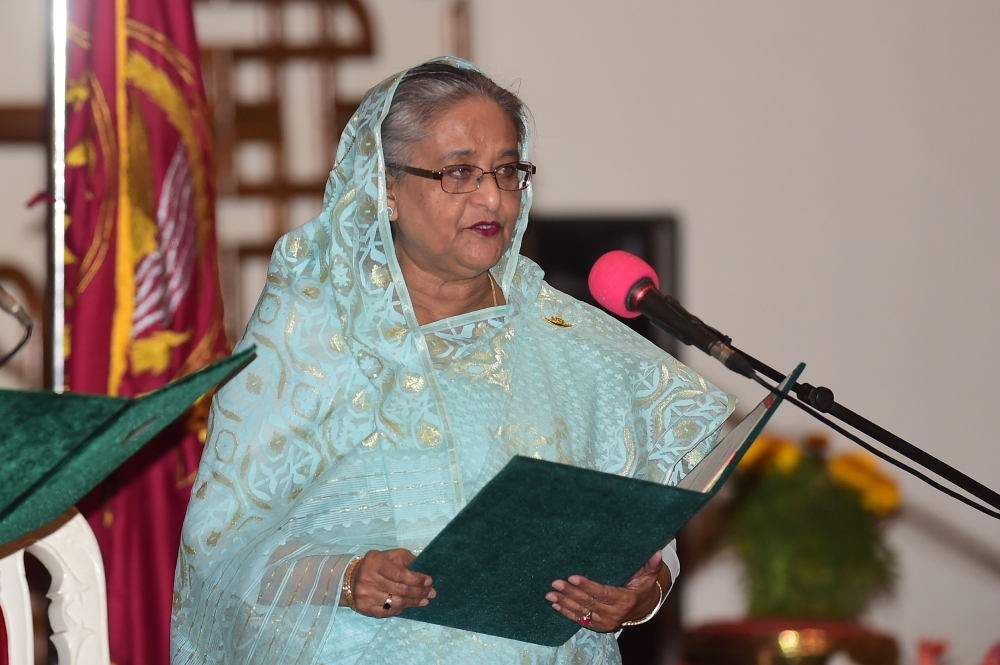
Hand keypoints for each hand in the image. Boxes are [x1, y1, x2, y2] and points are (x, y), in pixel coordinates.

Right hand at [346, 548, 435, 616]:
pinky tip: (407, 606)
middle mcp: (368, 578)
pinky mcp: (364, 608)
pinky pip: (387, 612)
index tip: (429, 581)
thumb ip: (405, 559)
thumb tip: (422, 569)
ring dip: (412, 602)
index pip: (400, 574)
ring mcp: (365, 595)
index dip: (416, 579)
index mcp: (375, 562)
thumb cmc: (376, 565)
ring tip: (424, 601)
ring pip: (395, 602)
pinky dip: (399, 610)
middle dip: (418, 592)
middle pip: (399, 589)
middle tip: (431, 593)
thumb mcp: (389, 555)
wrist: (351, 578)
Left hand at [545, 550, 664, 631]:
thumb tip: (657, 552)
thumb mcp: (649, 576)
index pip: (603, 593)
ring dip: (565, 603)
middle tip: (556, 583)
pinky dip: (567, 613)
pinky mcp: (599, 626)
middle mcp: (614, 614)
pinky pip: (581, 620)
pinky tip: (555, 605)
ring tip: (550, 594)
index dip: (587, 586)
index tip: (573, 577)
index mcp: (624, 600)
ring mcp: (605, 622)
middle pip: (589, 602)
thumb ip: (651, 565)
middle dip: (571, 593)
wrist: (643, 608)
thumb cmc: (642, 587)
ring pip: (582, 612)